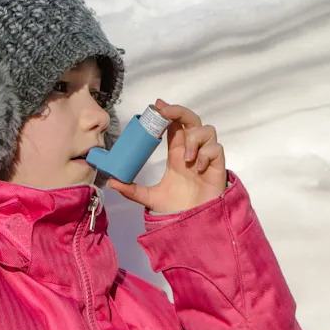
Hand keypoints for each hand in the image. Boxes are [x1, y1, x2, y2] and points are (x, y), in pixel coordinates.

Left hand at [108, 99, 226, 212]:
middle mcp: (192, 151)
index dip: (168, 113)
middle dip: (180, 112)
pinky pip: (216, 148)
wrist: (193, 224)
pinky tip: (199, 168)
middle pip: (191, 120)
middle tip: (166, 113)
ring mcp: (206, 157)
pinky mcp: (217, 166)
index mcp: (177, 153)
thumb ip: (132, 189)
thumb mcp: (149, 198)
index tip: (157, 105)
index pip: (175, 125)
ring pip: (207, 130)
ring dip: (195, 139)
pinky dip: (206, 154)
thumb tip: (111, 182)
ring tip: (188, 158)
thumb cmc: (176, 208)